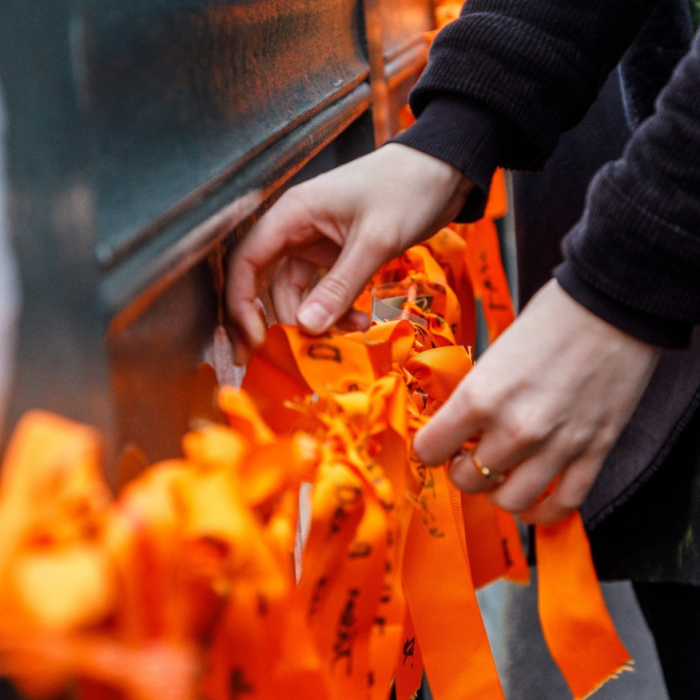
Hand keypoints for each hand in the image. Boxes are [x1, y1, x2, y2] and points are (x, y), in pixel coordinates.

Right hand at [226, 144, 472, 354]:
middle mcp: (296, 229)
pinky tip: (359, 323)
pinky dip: (336, 311)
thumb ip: (340, 285)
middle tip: (279, 358)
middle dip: (272, 321)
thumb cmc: (408, 188)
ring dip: (315, 320)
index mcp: (292, 213)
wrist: (444, 171)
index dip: (242, 303)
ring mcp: (316, 242)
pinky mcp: (337, 254)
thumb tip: (306, 328)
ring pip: (297, 292)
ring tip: (345, 338)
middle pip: (264, 282)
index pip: (246, 261)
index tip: (257, 340)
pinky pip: (324, 291)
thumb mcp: (375, 240)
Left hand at [412, 280, 660, 524]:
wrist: (611, 306)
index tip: (436, 443)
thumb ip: (473, 396)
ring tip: (499, 475)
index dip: (429, 448)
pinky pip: (563, 504)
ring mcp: (557, 446)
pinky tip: (533, 503)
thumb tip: (456, 426)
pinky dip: (543, 512)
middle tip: (467, 455)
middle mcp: (515, 430)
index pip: (430, 450)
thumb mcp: (491, 355)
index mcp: (480, 397)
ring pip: (511, 501)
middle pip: (468, 481)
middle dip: (461, 470)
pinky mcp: (594, 452)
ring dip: (497, 492)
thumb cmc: (547, 320)